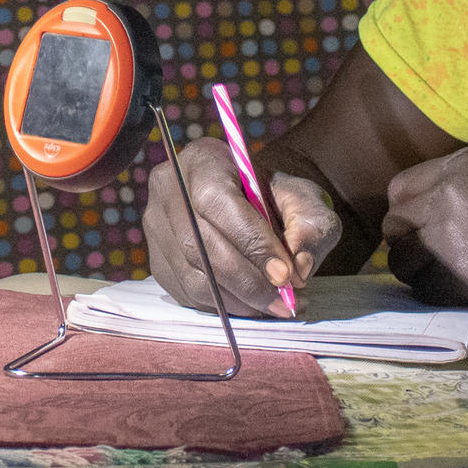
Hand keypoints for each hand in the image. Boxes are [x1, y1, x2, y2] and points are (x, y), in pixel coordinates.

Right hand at [145, 137, 340, 316]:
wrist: (256, 203)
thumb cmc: (279, 198)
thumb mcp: (306, 201)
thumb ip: (311, 227)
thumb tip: (300, 266)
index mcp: (202, 160)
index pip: (216, 202)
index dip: (250, 242)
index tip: (285, 274)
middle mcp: (168, 189)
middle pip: (199, 244)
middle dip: (246, 280)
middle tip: (285, 301)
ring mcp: (156, 227)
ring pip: (192, 275)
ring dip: (238, 300)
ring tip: (276, 305)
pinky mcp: (157, 261)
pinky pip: (187, 293)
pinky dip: (224, 306)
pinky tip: (253, 304)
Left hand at [382, 146, 467, 306]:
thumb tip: (438, 214)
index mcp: (462, 165)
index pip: (401, 189)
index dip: (411, 213)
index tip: (424, 229)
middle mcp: (446, 194)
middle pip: (395, 224)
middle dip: (409, 242)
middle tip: (435, 258)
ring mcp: (448, 235)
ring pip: (402, 260)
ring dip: (420, 271)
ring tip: (452, 277)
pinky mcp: (458, 276)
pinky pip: (424, 290)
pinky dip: (438, 294)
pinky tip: (466, 292)